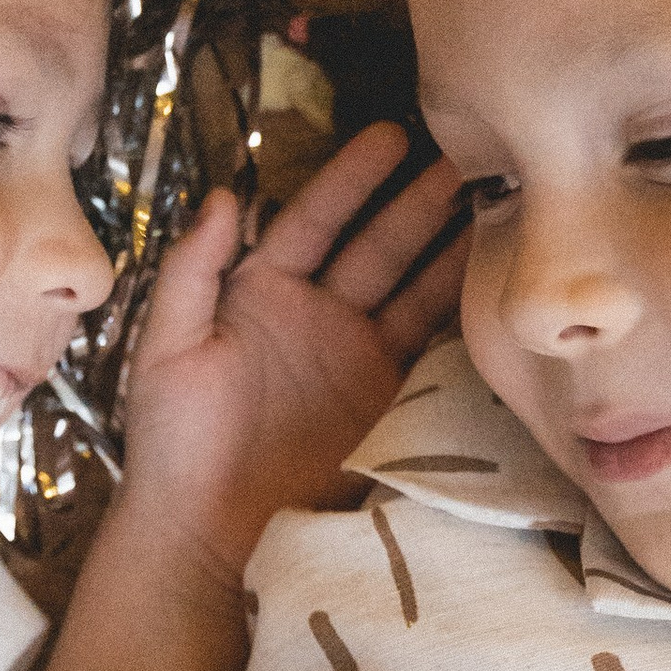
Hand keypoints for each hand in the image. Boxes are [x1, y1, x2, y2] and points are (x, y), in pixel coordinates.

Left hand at [115, 123, 462, 594]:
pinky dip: (464, 314)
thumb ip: (192, 270)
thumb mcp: (168, 349)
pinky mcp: (390, 403)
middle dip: (421, 200)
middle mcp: (318, 315)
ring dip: (454, 246)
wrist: (209, 536)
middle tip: (472, 156)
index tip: (394, 133)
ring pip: (415, 287)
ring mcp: (358, 359)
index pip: (314, 218)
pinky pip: (432, 348)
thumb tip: (228, 193)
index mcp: (261, 292)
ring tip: (502, 204)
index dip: (352, 177)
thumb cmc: (175, 444)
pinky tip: (498, 280)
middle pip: (378, 244)